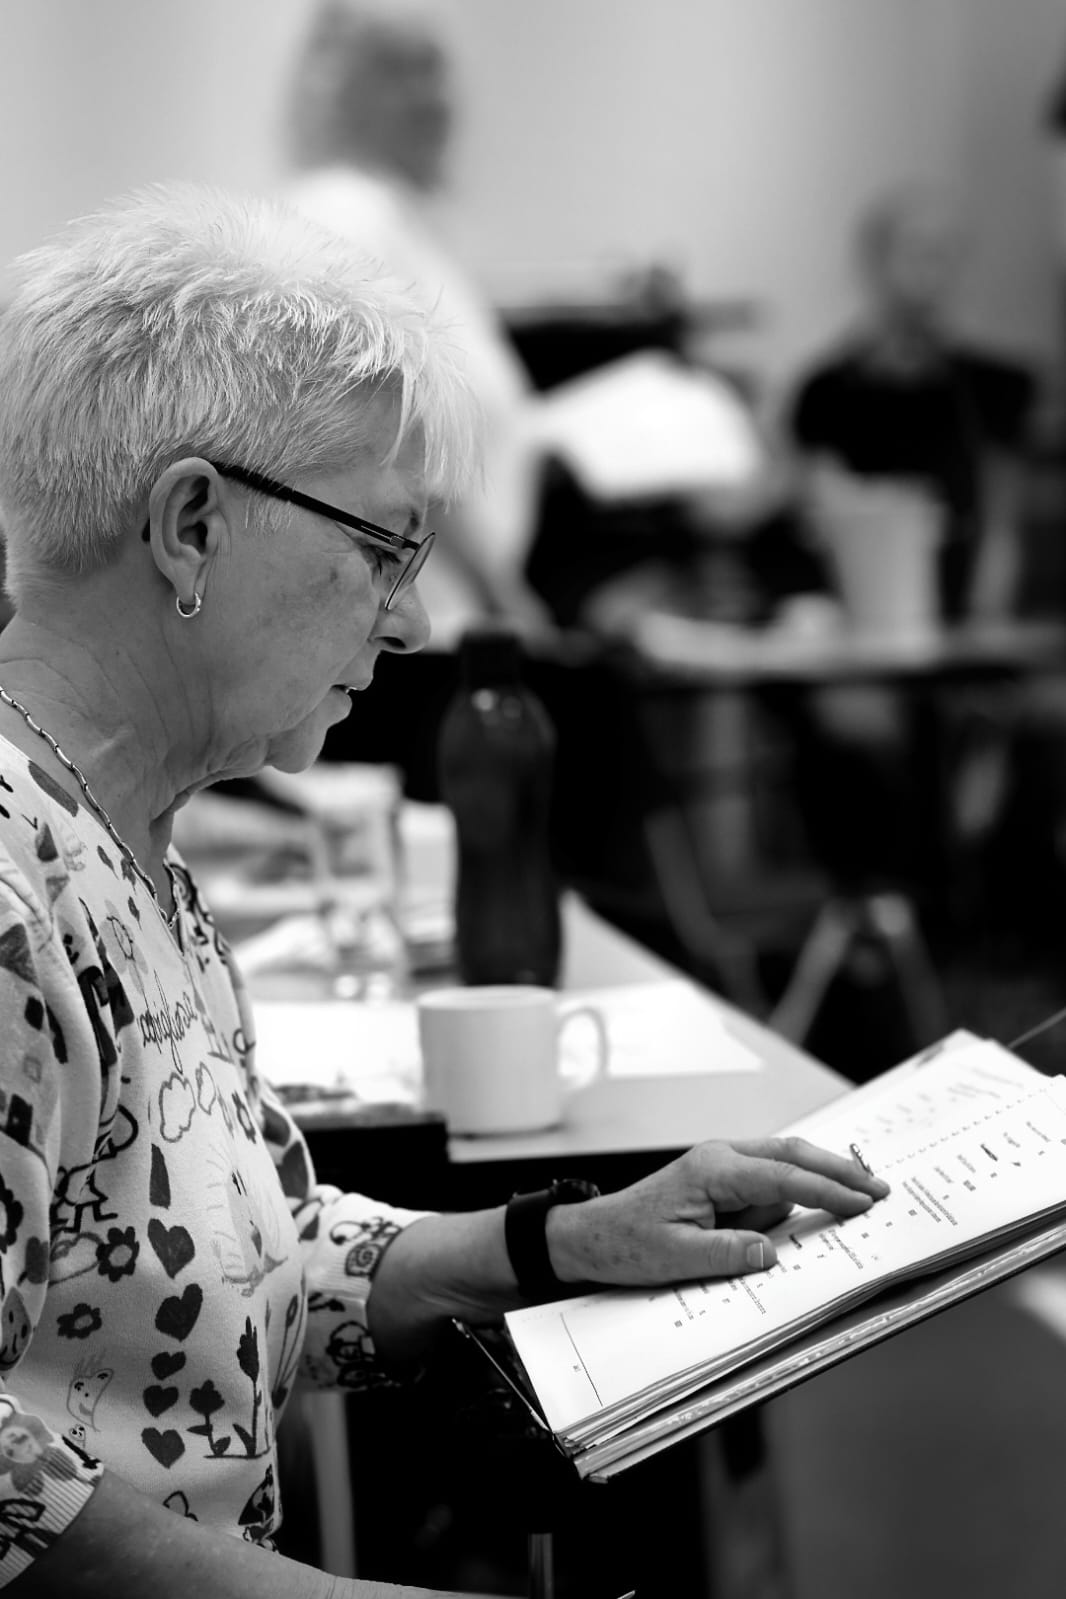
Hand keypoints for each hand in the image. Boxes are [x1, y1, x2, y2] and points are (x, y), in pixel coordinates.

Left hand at [546, 1136, 889, 1285]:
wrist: (590, 1236)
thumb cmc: (626, 1243)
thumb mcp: (675, 1258)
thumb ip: (727, 1254)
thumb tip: (771, 1252)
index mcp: (712, 1170)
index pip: (782, 1177)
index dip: (826, 1190)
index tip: (862, 1201)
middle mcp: (720, 1159)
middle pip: (791, 1155)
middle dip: (837, 1170)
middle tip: (877, 1187)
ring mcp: (721, 1167)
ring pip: (784, 1163)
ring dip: (821, 1177)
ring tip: (861, 1194)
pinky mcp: (721, 1182)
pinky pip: (768, 1182)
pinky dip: (798, 1190)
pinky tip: (818, 1206)